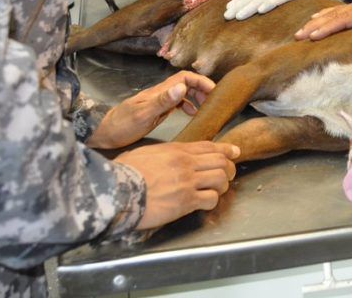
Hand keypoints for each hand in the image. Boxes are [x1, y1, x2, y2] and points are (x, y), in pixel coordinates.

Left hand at [88, 71, 214, 149]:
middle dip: (201, 88)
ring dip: (196, 96)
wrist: (104, 134)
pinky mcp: (157, 112)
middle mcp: (161, 94)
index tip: (213, 91)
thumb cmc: (122, 125)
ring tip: (206, 107)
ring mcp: (159, 102)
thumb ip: (162, 101)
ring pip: (183, 93)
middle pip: (186, 83)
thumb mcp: (143, 114)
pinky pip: (177, 104)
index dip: (200, 81)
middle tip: (213, 101)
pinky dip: (187, 106)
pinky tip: (192, 114)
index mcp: (159, 91)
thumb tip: (182, 87)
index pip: (184, 77)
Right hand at [115, 141, 238, 229]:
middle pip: (220, 161)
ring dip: (223, 185)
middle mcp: (186, 163)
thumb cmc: (124, 172)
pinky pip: (211, 199)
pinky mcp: (186, 201)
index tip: (235, 152)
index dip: (225, 149)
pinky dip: (212, 202)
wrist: (117, 190)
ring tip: (217, 190)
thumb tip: (163, 157)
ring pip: (221, 179)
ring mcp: (188, 182)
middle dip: (229, 168)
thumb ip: (161, 154)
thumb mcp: (144, 153)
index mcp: (176, 150)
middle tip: (228, 175)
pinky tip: (205, 204)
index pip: (209, 146)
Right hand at [294, 0, 351, 40]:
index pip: (345, 20)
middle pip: (334, 16)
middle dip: (315, 26)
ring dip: (316, 21)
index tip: (313, 37)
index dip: (328, 28)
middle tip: (298, 36)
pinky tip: (316, 18)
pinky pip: (339, 11)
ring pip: (334, 13)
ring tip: (300, 30)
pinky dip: (325, 14)